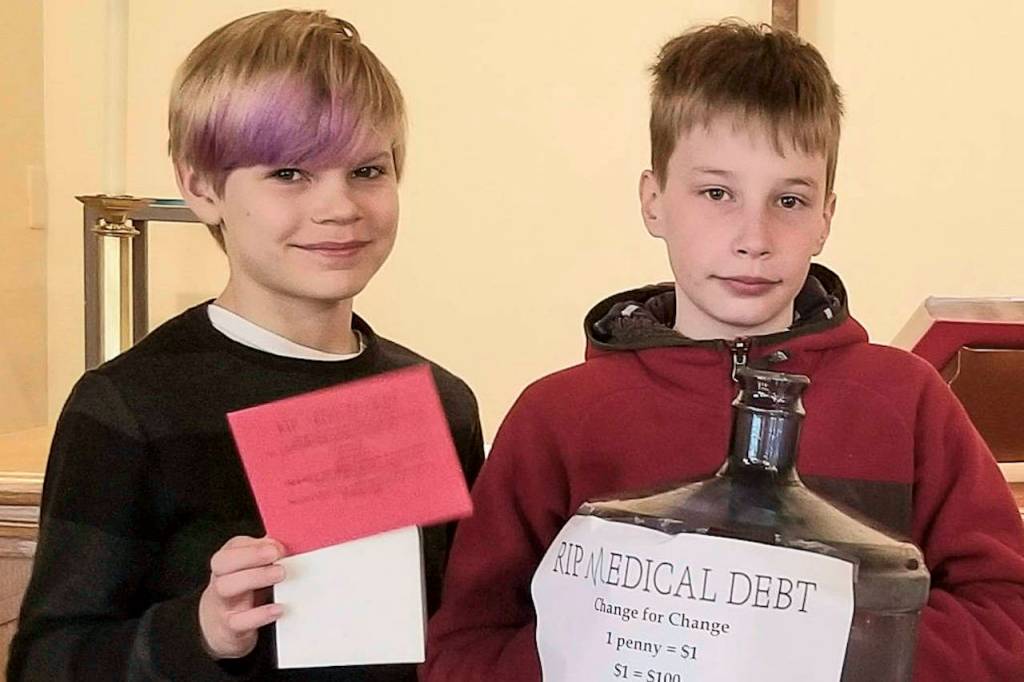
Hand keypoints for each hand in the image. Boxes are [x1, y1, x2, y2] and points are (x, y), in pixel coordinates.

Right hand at [199, 535, 286, 658]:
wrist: (219, 625)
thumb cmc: (242, 590)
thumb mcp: (251, 569)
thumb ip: (265, 554)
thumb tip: (282, 544)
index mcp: (227, 562)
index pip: (232, 547)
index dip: (254, 544)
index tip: (278, 546)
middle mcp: (219, 579)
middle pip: (223, 563)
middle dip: (251, 556)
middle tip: (278, 555)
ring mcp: (221, 604)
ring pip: (225, 587)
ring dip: (255, 577)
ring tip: (280, 574)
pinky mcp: (228, 628)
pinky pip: (237, 622)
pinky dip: (259, 615)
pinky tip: (278, 609)